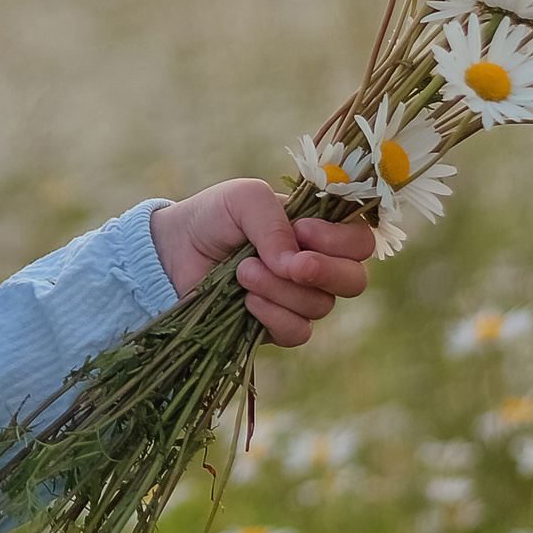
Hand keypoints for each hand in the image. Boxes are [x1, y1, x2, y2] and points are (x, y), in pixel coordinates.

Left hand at [149, 180, 372, 349]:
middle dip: (326, 272)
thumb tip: (294, 264)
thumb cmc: (213, 217)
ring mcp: (298, 299)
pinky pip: (297, 332)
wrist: (171, 253)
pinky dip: (273, 315)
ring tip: (243, 271)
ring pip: (321, 306)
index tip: (302, 230)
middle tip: (293, 265)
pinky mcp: (276, 327)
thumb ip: (274, 221)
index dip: (341, 241)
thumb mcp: (244, 199)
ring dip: (281, 289)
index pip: (361, 241)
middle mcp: (317, 266)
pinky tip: (246, 301)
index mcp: (318, 230)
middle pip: (355, 281)